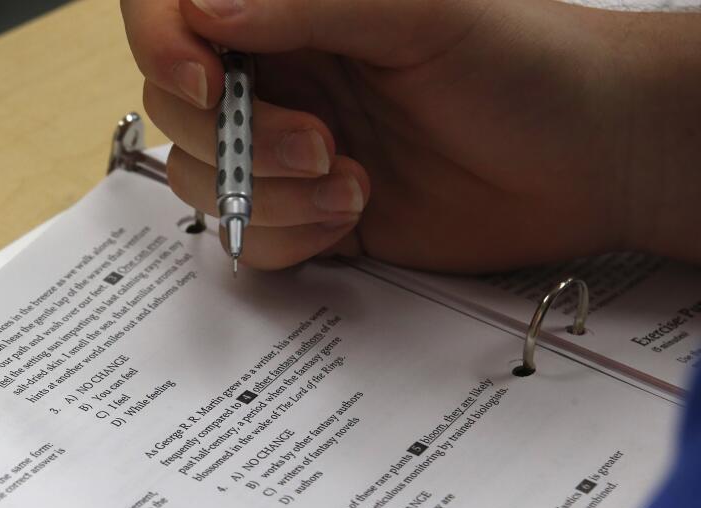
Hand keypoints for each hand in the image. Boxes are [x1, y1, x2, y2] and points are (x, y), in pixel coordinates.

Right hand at [121, 0, 664, 271]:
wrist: (587, 160)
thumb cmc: (524, 63)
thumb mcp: (420, 13)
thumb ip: (306, 4)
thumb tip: (202, 8)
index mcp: (291, 8)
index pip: (173, 11)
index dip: (165, 48)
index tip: (209, 86)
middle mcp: (277, 74)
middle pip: (177, 110)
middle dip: (238, 140)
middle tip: (321, 144)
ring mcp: (282, 150)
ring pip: (202, 181)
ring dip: (267, 197)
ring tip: (350, 185)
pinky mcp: (303, 216)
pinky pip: (244, 240)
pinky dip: (287, 239)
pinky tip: (350, 217)